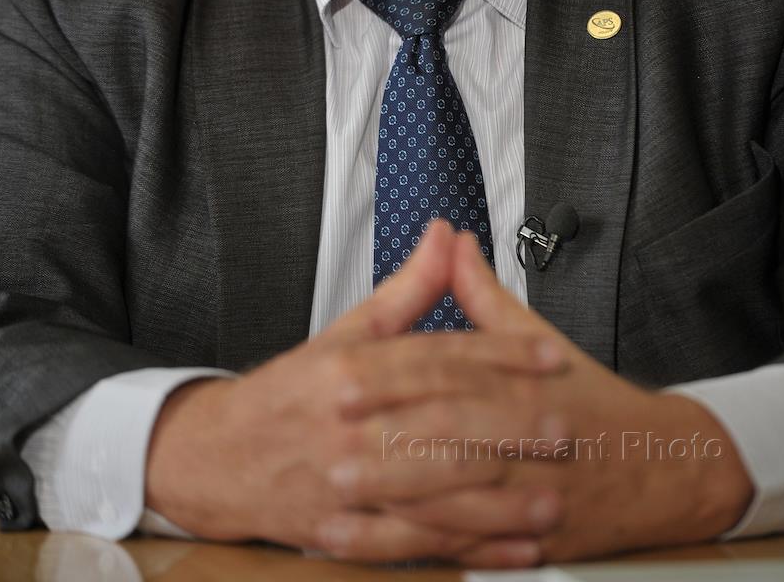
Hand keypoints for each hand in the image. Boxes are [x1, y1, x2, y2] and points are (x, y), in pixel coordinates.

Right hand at [144, 218, 565, 557]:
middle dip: (507, 429)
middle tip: (564, 427)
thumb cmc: (292, 390)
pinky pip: (413, 546)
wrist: (219, 456)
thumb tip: (446, 234)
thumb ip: (406, 288)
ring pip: (430, 494)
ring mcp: (344, 486)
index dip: (497, 355)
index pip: (435, 358)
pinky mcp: (343, 534)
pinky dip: (466, 552)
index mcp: (349, 370)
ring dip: (496, 501)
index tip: (549, 355)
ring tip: (551, 497)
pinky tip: (512, 549)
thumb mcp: (345, 331)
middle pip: (438, 425)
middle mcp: (347, 428)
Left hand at [325, 230, 754, 566]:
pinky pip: (472, 551)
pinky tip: (382, 545)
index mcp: (525, 386)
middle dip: (388, 450)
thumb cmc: (593, 399)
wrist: (664, 465)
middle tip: (329, 452)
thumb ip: (484, 293)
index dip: (396, 379)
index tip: (343, 381)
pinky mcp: (532, 544)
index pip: (454, 378)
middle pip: (452, 444)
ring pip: (457, 505)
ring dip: (397, 505)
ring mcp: (531, 499)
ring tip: (341, 502)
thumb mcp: (539, 337)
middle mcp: (527, 443)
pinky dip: (426, 551)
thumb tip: (450, 242)